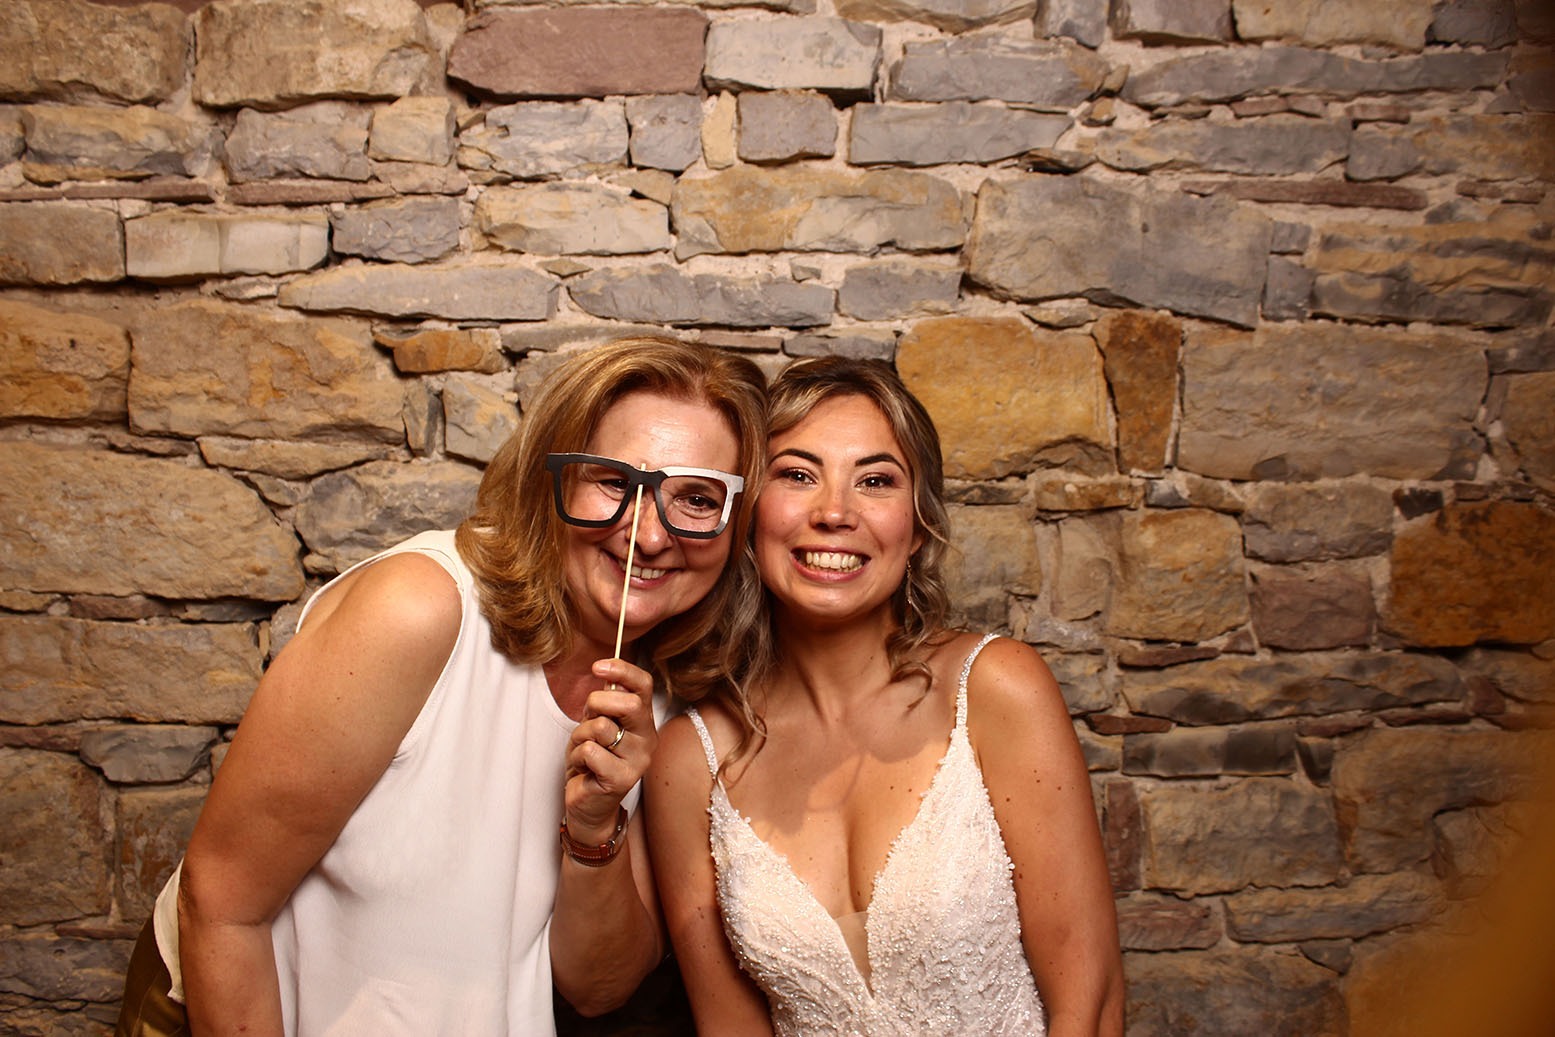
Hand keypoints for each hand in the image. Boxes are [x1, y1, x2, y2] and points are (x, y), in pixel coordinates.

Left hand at [563, 658, 657, 843]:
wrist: (588, 802)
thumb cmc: (592, 759)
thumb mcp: (597, 723)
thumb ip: (606, 702)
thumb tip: (605, 672)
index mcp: (644, 721)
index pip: (644, 685)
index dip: (622, 670)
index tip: (598, 667)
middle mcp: (648, 739)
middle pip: (628, 703)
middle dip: (596, 705)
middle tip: (587, 720)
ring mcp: (638, 761)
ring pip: (601, 727)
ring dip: (580, 736)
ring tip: (584, 751)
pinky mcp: (622, 779)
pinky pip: (590, 751)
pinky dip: (577, 756)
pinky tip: (583, 768)